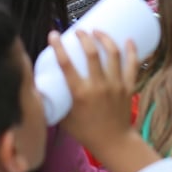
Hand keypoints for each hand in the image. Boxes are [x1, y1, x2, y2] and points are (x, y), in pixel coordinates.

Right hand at [54, 28, 140, 159]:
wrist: (113, 141)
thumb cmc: (86, 131)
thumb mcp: (65, 118)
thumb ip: (54, 104)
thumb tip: (39, 89)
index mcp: (80, 94)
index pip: (66, 65)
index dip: (58, 47)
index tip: (54, 35)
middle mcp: (99, 86)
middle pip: (92, 54)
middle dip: (84, 37)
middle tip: (79, 31)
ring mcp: (116, 85)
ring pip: (113, 54)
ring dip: (105, 38)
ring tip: (98, 31)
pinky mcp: (128, 86)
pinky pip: (132, 64)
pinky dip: (131, 50)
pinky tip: (128, 39)